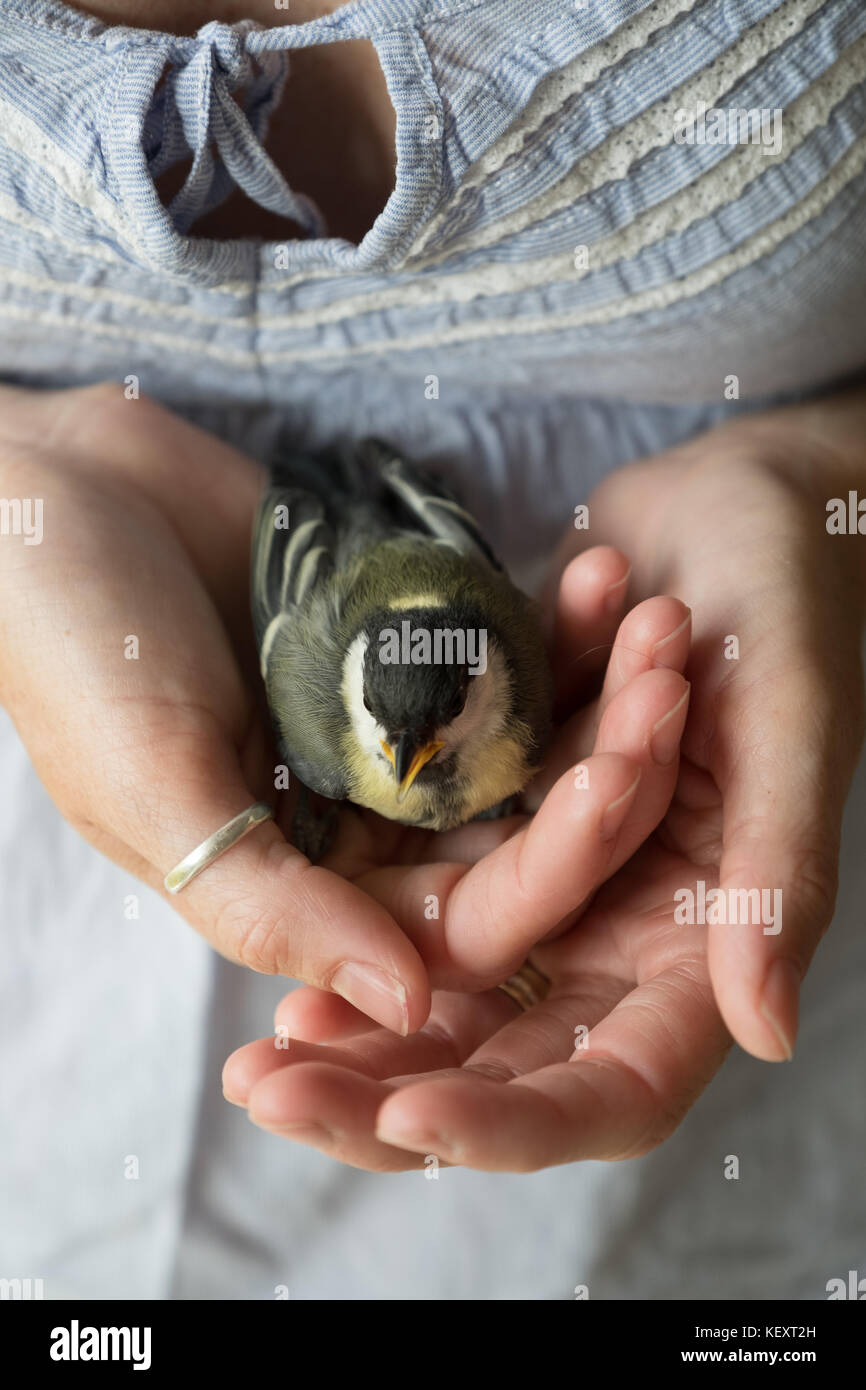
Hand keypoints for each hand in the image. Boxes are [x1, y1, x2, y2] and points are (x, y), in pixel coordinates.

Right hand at [0, 384, 684, 1039]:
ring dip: (597, 691)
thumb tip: (405, 1000)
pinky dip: (555, 622)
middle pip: (517, 834)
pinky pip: (504, 656)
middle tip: (668, 683)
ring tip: (658, 619)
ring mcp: (392, 737)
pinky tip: (602, 573)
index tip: (614, 784)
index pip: (459, 920)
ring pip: (527, 746)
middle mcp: (362, 825)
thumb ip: (272, 904)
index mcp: (306, 887)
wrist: (55, 494)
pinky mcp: (408, 653)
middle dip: (600, 770)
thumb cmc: (73, 650)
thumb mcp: (155, 791)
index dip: (546, 868)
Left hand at [223, 391, 865, 1170]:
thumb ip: (776, 873)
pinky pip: (427, 891)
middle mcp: (626, 925)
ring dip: (357, 1032)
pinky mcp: (502, 811)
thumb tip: (766, 1035)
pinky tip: (279, 970)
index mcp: (708, 934)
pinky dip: (360, 934)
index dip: (521, 1121)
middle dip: (393, 1092)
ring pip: (449, 991)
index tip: (409, 1118)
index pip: (618, 1077)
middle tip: (273, 1097)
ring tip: (254, 1067)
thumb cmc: (786, 592)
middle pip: (507, 1059)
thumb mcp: (791, 719)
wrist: (728, 493)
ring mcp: (558, 873)